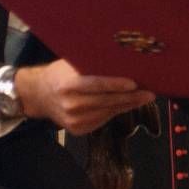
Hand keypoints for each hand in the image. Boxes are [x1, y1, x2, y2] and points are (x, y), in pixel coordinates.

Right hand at [15, 60, 154, 135]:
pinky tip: (127, 104)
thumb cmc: (60, 74)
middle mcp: (70, 104)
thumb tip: (121, 58)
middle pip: (107, 101)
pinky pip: (104, 120)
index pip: (96, 84)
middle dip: (131, 98)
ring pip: (108, 112)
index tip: (134, 84)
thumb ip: (91, 64)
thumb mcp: (70, 64)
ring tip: (144, 98)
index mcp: (67, 84)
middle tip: (150, 93)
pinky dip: (116, 111)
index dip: (116, 85)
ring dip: (128, 105)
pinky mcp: (78, 130)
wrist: (38, 95)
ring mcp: (74, 120)